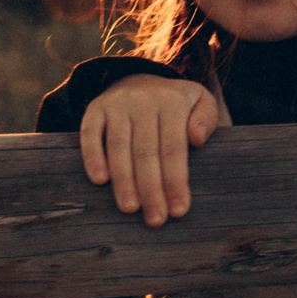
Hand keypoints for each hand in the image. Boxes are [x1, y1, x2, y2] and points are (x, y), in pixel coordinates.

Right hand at [80, 76, 218, 226]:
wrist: (139, 78)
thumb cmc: (176, 104)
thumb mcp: (200, 101)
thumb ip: (206, 118)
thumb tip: (197, 139)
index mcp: (172, 101)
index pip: (173, 147)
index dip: (175, 181)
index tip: (179, 210)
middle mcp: (142, 100)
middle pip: (146, 151)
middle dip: (151, 189)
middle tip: (155, 219)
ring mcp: (116, 104)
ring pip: (118, 146)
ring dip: (123, 180)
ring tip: (130, 208)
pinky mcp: (95, 108)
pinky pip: (90, 133)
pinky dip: (93, 156)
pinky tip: (100, 181)